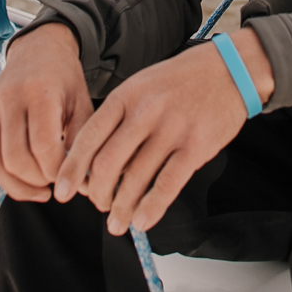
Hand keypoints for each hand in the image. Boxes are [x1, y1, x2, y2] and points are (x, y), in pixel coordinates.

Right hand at [0, 22, 93, 208]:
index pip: (43, 145)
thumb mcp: (83, 103)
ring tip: (39, 191)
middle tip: (54, 184)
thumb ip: (81, 140)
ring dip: (15, 188)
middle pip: (16, 158)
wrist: (38, 50)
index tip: (69, 177)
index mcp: (39, 92)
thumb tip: (79, 183)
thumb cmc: (65, 80)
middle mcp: (8, 99)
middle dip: (37, 181)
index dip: (57, 171)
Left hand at [56, 28, 273, 236]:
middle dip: (97, 193)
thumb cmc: (181, 81)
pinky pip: (168, 185)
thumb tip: (97, 162)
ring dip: (121, 207)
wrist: (229, 69)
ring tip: (116, 223)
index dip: (72, 168)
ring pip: (136, 179)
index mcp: (127, 95)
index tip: (62, 190)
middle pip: (108, 163)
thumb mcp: (142, 86)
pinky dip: (151, 208)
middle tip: (98, 205)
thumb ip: (119, 118)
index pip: (89, 137)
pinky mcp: (196, 146)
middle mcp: (146, 112)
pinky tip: (142, 221)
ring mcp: (172, 129)